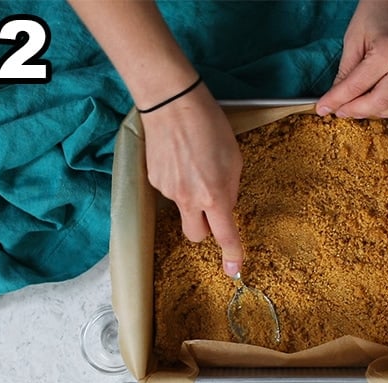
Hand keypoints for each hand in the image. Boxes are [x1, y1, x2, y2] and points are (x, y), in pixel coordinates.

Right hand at [141, 84, 244, 275]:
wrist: (172, 105)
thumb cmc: (210, 125)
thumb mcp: (234, 158)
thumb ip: (231, 188)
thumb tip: (225, 204)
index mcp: (214, 195)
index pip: (224, 235)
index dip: (232, 255)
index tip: (234, 271)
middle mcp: (188, 199)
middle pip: (196, 235)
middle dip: (206, 229)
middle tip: (212, 209)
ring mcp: (168, 191)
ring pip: (184, 207)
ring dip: (192, 195)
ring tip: (195, 162)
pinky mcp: (153, 181)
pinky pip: (170, 190)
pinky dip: (178, 181)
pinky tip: (180, 157)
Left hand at [316, 0, 387, 118]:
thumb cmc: (379, 10)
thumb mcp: (354, 37)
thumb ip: (346, 71)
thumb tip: (335, 97)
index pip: (357, 86)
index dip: (337, 100)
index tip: (323, 108)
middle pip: (381, 102)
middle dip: (356, 110)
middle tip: (339, 111)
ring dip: (375, 112)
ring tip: (356, 107)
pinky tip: (376, 104)